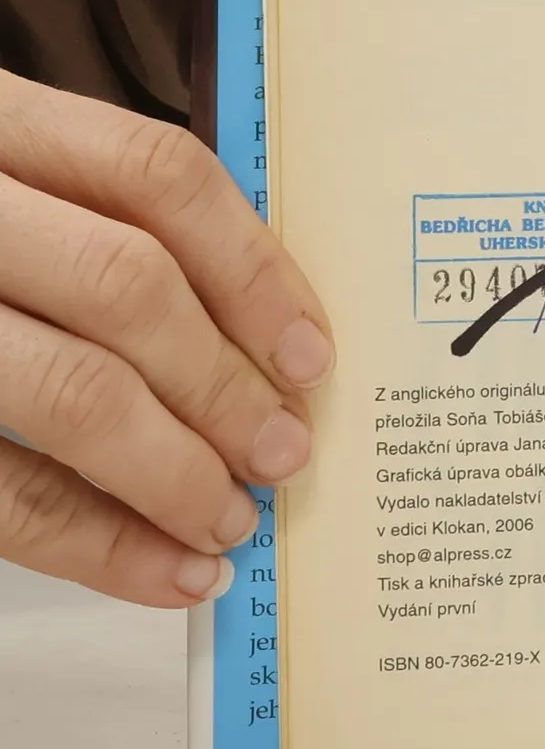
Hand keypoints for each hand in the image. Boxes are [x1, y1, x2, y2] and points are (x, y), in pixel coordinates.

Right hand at [0, 73, 332, 606]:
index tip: (310, 353)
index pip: (154, 178)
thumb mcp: (11, 185)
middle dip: (224, 386)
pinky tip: (165, 570)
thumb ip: (105, 225)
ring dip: (175, 472)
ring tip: (232, 519)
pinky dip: (99, 543)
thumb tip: (265, 340)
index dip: (251, 269)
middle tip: (284, 452)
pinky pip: (4, 492)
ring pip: (74, 391)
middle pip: (127, 289)